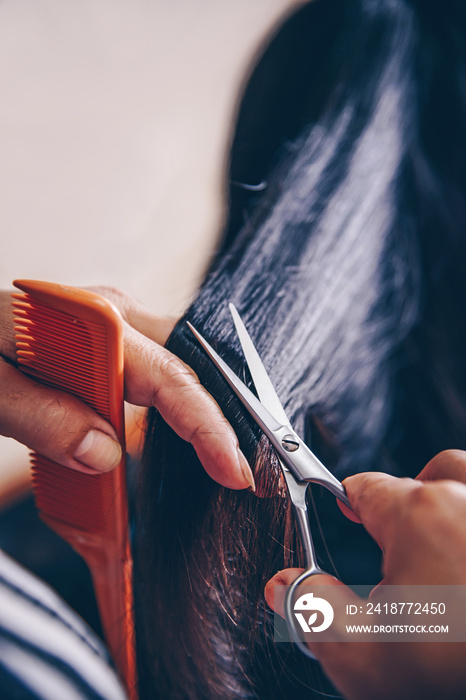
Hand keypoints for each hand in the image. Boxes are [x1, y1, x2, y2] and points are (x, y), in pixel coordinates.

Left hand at [0, 286, 253, 489]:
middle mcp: (116, 315)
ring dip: (199, 415)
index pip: (169, 376)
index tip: (232, 470)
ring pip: (179, 371)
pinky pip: (159, 375)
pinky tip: (182, 438)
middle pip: (189, 367)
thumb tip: (106, 455)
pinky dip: (175, 410)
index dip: (206, 426)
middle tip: (236, 471)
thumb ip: (42, 418)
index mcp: (93, 320)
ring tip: (218, 460)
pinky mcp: (113, 344)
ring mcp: (118, 327)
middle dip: (218, 418)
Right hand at [265, 450, 465, 699]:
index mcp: (419, 515)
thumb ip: (314, 613)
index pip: (365, 488)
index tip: (345, 511)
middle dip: (409, 495)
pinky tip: (464, 552)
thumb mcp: (367, 658)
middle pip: (428, 474)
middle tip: (399, 534)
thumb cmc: (456, 676)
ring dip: (454, 496)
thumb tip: (283, 586)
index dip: (348, 501)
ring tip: (444, 538)